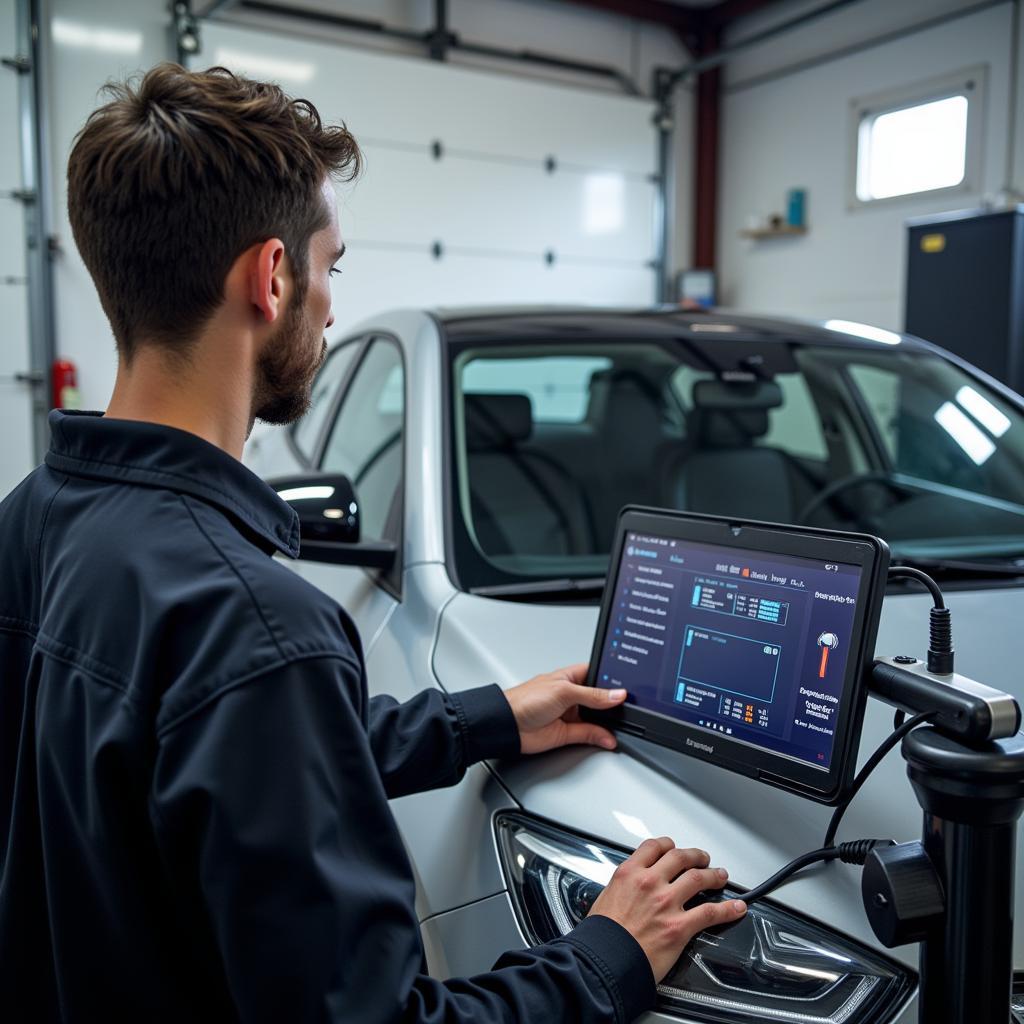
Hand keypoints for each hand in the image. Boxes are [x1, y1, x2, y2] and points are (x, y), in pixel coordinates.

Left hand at [503, 663, 626, 754]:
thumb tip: (616, 694)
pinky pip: (590, 734)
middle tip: (629, 706)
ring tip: (622, 723)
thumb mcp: (563, 691)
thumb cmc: (525, 700)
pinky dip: (601, 737)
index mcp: (570, 677)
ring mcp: (571, 714)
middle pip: (600, 698)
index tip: (628, 685)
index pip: (597, 674)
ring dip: (609, 722)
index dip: (612, 679)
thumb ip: (592, 695)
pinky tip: (609, 737)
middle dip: (612, 703)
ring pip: (597, 718)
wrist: (507, 725)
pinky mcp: (568, 733)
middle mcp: (572, 695)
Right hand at [588, 837, 746, 981]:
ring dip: (714, 875)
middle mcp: (650, 883)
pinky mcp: (679, 926)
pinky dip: (728, 909)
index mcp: (629, 873)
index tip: (673, 848)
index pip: (655, 847)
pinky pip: (710, 913)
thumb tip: (630, 890)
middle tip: (702, 859)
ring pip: (698, 878)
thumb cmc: (601, 936)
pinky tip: (736, 908)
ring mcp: (666, 903)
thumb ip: (623, 888)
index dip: (668, 845)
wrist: (604, 961)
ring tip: (720, 876)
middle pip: (680, 858)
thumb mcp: (605, 898)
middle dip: (695, 856)